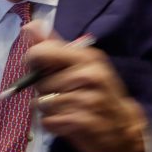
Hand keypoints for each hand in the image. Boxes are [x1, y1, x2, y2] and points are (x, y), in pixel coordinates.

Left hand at [23, 23, 147, 151]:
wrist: (122, 125)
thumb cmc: (95, 90)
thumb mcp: (79, 63)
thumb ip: (52, 45)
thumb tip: (28, 26)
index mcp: (87, 57)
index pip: (41, 52)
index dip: (33, 61)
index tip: (38, 67)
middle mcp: (89, 76)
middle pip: (40, 83)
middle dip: (45, 90)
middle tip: (63, 93)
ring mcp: (88, 100)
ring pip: (42, 103)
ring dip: (48, 109)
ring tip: (67, 108)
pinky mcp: (83, 123)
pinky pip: (48, 121)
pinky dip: (53, 124)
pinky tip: (68, 121)